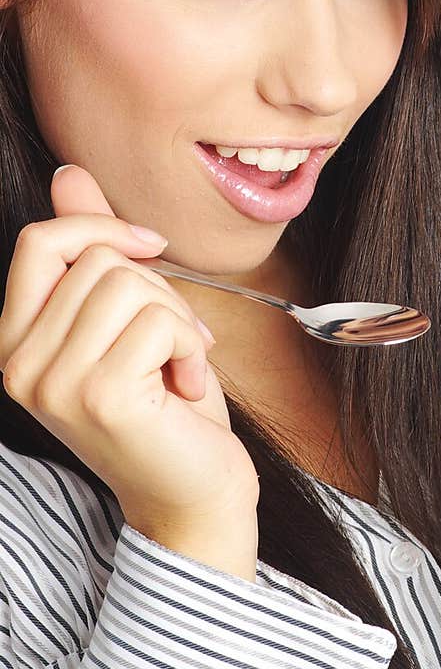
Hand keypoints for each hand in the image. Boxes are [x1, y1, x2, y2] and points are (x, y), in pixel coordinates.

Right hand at [0, 165, 259, 531]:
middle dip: (157, 289)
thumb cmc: (165, 408)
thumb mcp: (125, 320)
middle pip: (98, 261)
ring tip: (177, 367)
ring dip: (177, 320)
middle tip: (172, 345)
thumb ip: (91, 252)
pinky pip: (161, 320)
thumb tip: (70, 173)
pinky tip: (185, 387)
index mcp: (14, 342)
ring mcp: (53, 383)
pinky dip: (192, 346)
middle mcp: (18, 365)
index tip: (151, 249)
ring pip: (130, 284)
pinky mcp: (100, 396)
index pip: (37, 242)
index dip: (101, 229)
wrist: (194, 494)